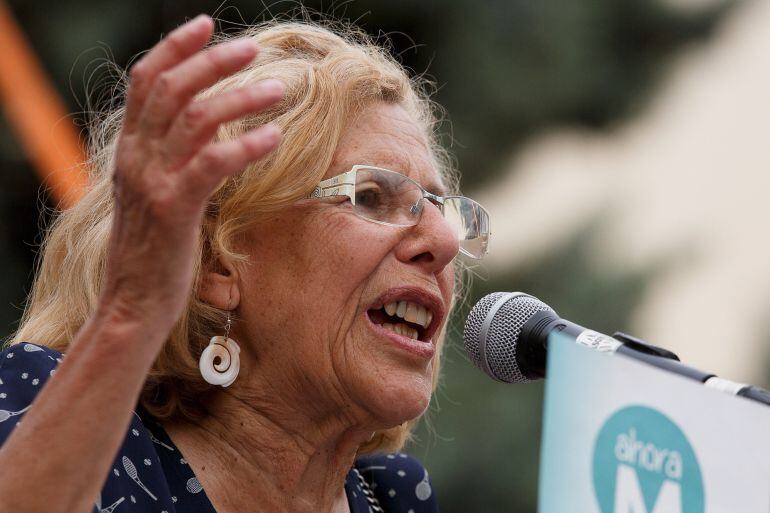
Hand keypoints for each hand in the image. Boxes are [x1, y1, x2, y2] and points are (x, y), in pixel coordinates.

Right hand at [100, 15, 282, 338]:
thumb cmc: (153, 252)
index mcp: (130, 150)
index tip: (206, 25)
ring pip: (195, 119)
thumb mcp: (152, 196)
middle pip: (171, 89)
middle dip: (213, 61)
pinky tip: (274, 136)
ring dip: (240, 97)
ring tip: (277, 88)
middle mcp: (135, 158)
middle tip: (253, 49)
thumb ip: (169, 161)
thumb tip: (204, 135)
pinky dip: (246, 145)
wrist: (133, 303)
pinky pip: (212, 164)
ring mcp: (153, 182)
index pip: (145, 82)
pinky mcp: (174, 209)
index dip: (175, 48)